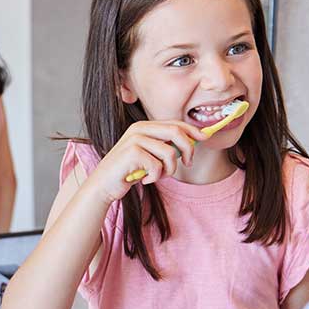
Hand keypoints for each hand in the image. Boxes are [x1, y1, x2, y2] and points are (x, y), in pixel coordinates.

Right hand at [87, 121, 207, 203]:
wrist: (104, 185)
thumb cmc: (129, 171)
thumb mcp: (149, 155)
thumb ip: (165, 147)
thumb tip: (192, 142)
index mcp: (145, 127)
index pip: (175, 123)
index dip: (193, 130)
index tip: (205, 137)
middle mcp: (139, 129)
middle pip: (176, 132)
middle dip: (189, 148)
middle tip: (189, 163)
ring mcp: (135, 139)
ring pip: (170, 152)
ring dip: (169, 170)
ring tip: (158, 175)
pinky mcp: (132, 153)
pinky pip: (158, 166)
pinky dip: (155, 177)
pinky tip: (145, 180)